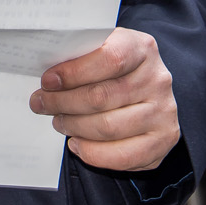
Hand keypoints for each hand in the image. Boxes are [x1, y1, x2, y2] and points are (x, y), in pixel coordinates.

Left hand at [30, 28, 179, 172]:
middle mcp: (158, 79)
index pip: (108, 59)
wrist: (149, 86)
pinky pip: (123, 156)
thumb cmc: (117, 68)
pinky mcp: (163, 140)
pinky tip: (77, 143)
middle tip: (41, 104)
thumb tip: (48, 78)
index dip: (74, 72)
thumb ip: (81, 56)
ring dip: (74, 127)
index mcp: (142, 48)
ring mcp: (164, 111)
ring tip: (59, 122)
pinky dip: (93, 153)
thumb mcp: (103, 49)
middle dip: (63, 103)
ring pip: (108, 127)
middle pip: (102, 97)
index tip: (48, 81)